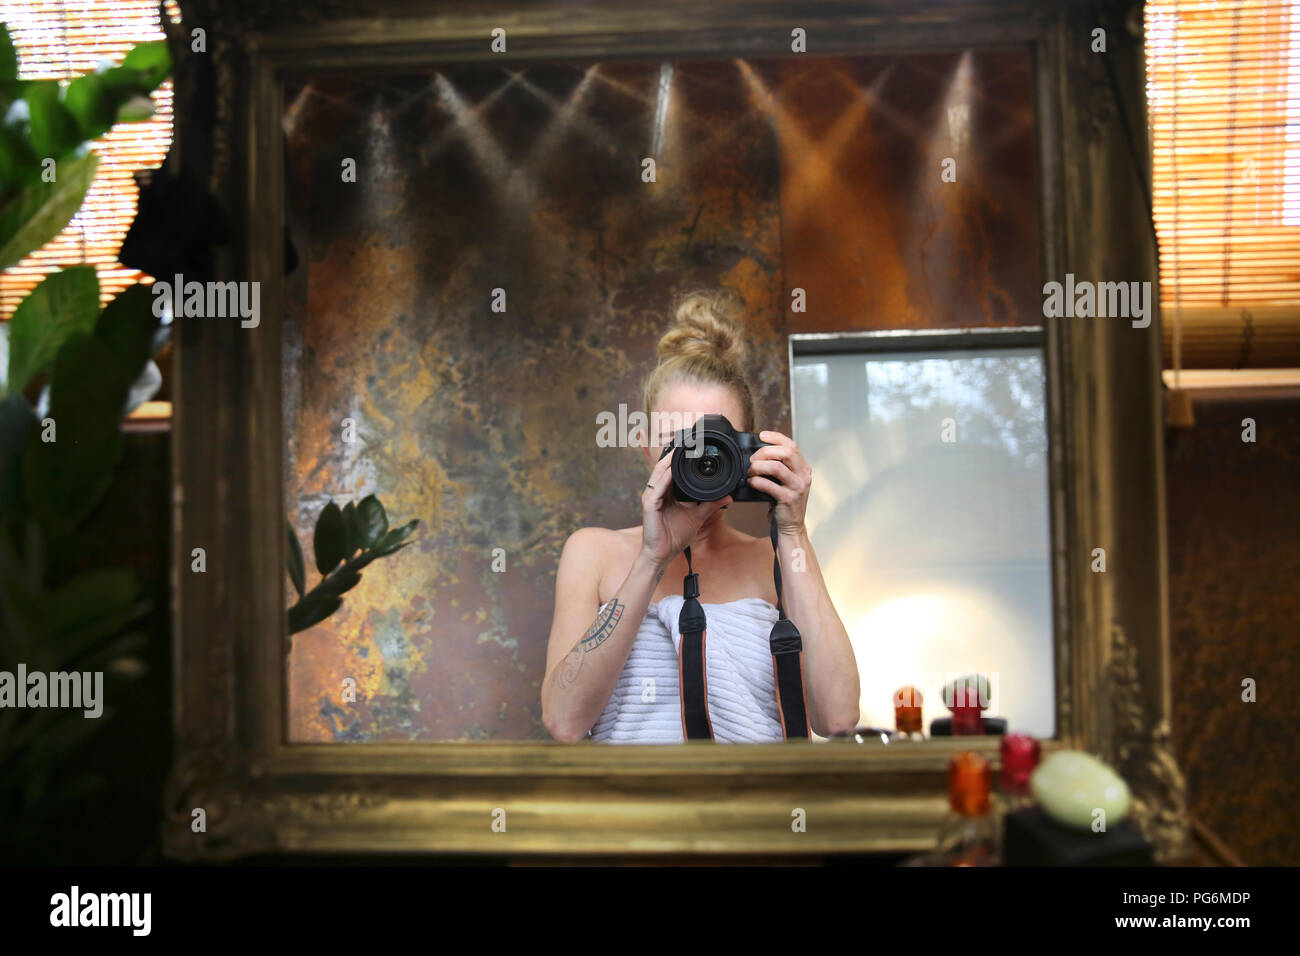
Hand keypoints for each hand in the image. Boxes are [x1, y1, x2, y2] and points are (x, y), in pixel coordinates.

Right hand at [639, 450, 732, 567]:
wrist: (662, 555)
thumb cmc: (674, 537)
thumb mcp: (697, 517)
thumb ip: (711, 505)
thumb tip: (727, 496)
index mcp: (666, 493)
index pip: (671, 470)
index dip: (680, 457)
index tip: (694, 447)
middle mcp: (657, 492)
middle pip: (663, 466)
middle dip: (674, 452)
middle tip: (689, 440)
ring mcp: (651, 497)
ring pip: (659, 472)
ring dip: (669, 459)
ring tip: (681, 447)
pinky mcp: (649, 505)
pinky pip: (658, 487)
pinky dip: (666, 477)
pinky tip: (673, 469)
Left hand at [746, 430, 810, 536]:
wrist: (791, 526)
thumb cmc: (785, 502)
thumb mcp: (788, 481)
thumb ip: (780, 467)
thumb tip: (758, 454)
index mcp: (803, 468)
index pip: (792, 445)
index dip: (776, 437)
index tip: (762, 435)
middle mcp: (803, 476)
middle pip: (786, 452)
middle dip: (765, 451)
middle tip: (753, 459)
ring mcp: (797, 487)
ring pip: (776, 467)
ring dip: (759, 467)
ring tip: (751, 471)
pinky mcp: (788, 499)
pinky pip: (769, 485)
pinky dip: (757, 482)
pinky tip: (751, 483)